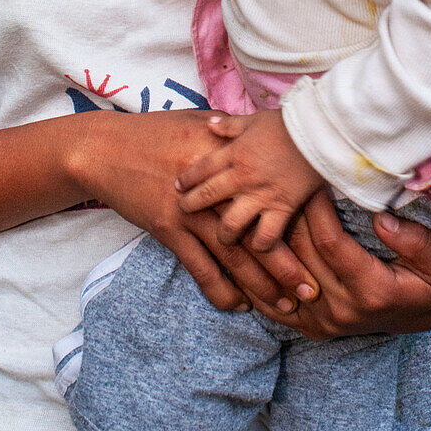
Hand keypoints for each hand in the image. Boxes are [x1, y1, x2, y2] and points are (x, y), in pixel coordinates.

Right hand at [90, 109, 320, 315]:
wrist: (107, 148)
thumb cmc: (155, 132)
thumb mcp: (198, 123)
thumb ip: (232, 136)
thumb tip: (264, 135)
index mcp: (227, 156)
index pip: (271, 194)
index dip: (300, 223)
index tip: (324, 245)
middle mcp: (214, 185)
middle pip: (258, 231)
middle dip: (288, 265)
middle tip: (314, 290)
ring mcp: (189, 209)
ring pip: (234, 255)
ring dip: (261, 286)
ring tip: (285, 307)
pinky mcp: (167, 228)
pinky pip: (199, 267)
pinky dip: (220, 289)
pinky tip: (238, 305)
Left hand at [175, 110, 322, 250]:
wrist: (318, 132)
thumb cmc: (287, 123)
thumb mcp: (254, 119)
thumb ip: (230, 125)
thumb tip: (210, 124)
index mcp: (234, 152)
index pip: (200, 169)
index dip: (186, 180)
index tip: (177, 187)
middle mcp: (242, 176)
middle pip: (206, 197)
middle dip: (190, 206)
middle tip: (184, 212)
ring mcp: (261, 195)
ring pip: (231, 225)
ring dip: (223, 234)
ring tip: (222, 238)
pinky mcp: (282, 208)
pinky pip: (266, 235)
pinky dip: (260, 244)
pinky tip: (256, 246)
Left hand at [247, 189, 430, 340]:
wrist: (418, 317)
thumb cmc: (430, 283)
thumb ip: (417, 242)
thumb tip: (382, 219)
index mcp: (371, 291)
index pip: (329, 241)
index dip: (315, 206)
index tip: (309, 177)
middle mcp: (341, 309)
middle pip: (299, 253)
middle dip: (287, 213)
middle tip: (278, 179)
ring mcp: (322, 321)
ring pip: (281, 273)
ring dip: (268, 237)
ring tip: (260, 200)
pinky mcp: (309, 326)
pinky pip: (272, 301)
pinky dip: (257, 273)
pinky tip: (249, 242)